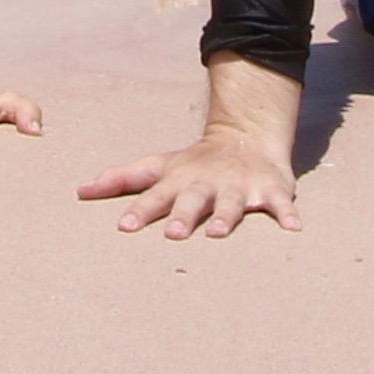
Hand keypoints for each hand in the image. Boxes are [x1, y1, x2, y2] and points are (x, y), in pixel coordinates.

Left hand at [80, 131, 300, 237]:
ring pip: (232, 204)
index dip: (140, 210)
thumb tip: (80, 190)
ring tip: (219, 235)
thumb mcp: (160, 166)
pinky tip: (294, 228)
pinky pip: (280, 203)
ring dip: (227, 218)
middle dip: (183, 216)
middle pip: (193, 200)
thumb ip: (122, 178)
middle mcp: (207, 182)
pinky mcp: (270, 189)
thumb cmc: (195, 163)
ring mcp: (239, 186)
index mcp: (180, 179)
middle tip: (173, 235)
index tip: (124, 226)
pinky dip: (287, 213)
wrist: (247, 137)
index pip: (155, 195)